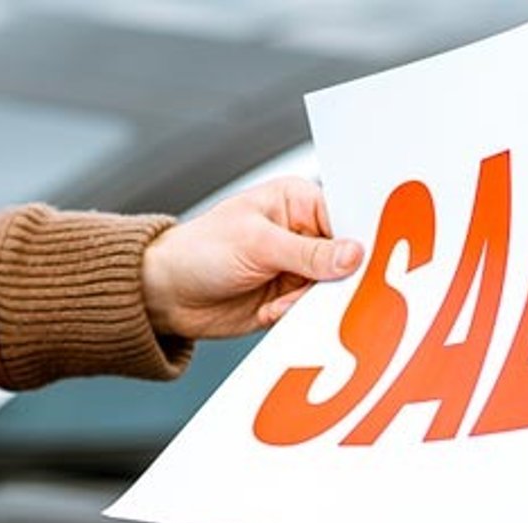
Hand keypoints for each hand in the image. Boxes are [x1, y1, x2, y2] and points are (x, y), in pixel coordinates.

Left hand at [141, 177, 363, 338]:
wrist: (165, 295)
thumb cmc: (198, 251)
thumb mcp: (256, 244)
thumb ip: (308, 252)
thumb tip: (352, 254)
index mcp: (297, 201)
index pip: (345, 216)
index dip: (357, 239)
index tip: (362, 262)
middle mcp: (302, 233)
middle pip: (346, 256)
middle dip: (336, 277)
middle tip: (321, 288)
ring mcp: (298, 268)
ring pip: (332, 288)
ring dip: (310, 301)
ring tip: (281, 303)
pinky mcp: (290, 298)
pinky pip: (314, 310)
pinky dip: (297, 316)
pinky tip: (272, 311)